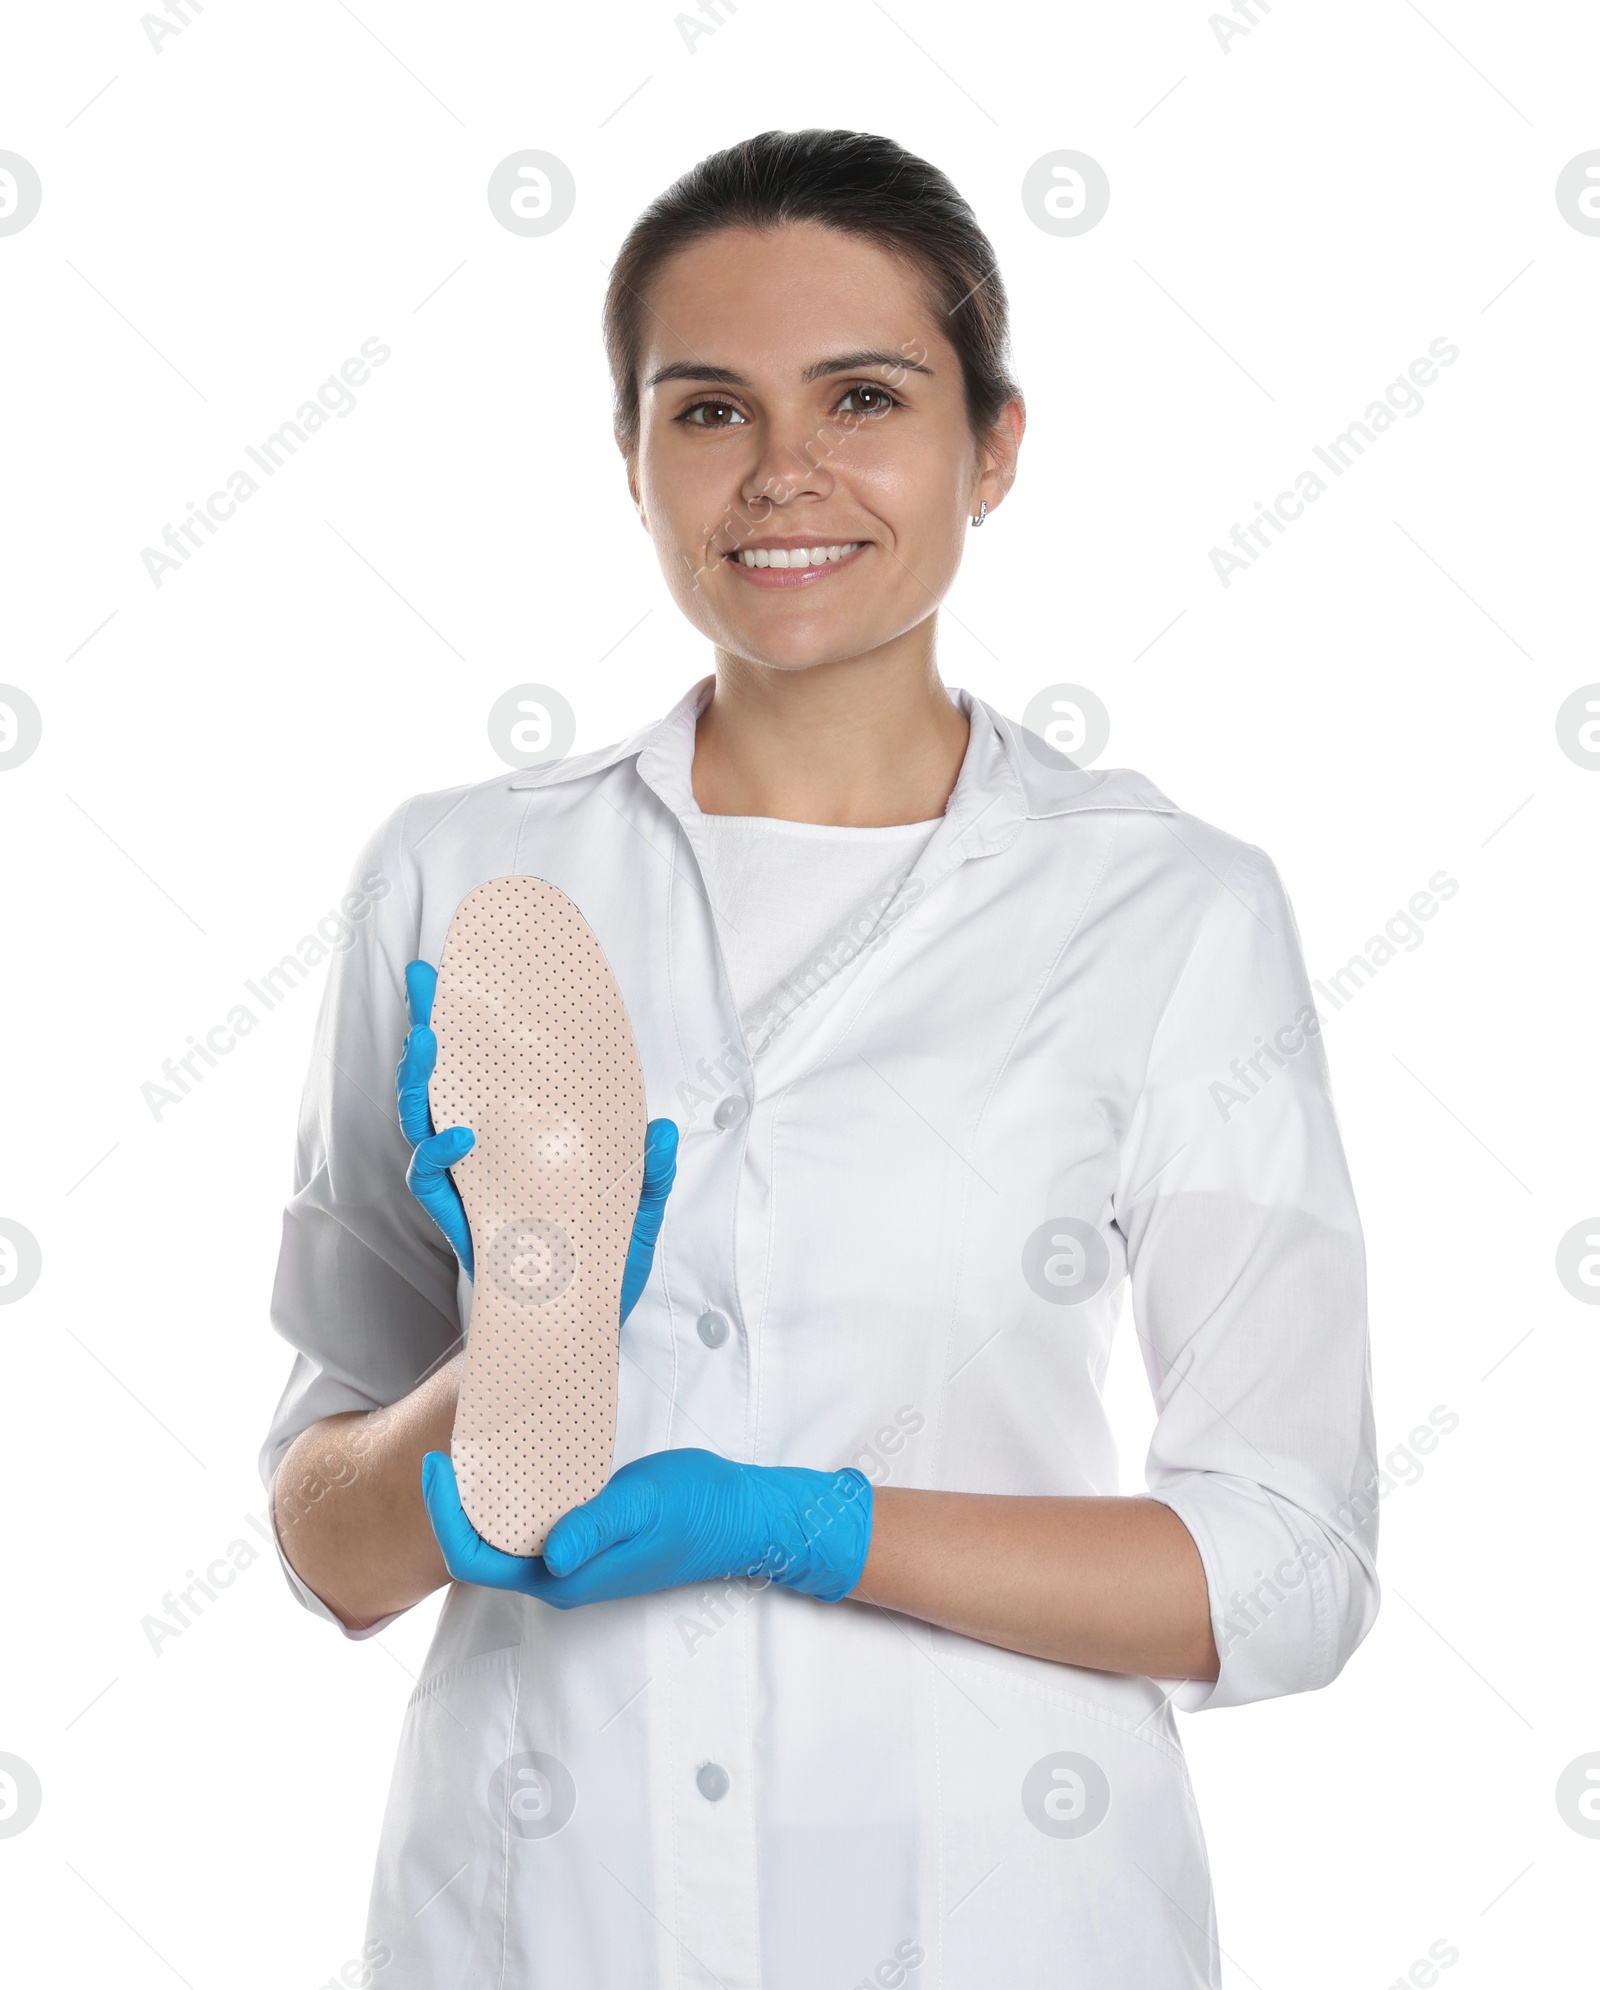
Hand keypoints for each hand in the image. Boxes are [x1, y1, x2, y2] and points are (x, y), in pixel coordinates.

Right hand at [395, 956, 677, 1315]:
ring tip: (428, 1040)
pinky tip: (464, 1134)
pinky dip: (442, 1153)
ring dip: (421, 1078)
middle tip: (424, 978)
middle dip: (430, 1026)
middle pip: (446, 1080)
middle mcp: (487, 1155)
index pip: (498, 1072)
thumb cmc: (602, 1270)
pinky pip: (434, 1180)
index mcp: (525, 1140)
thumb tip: (664, 1129)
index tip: (482, 976)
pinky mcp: (459, 1218)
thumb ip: (650, 1172)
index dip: (489, 1027)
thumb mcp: (639, 1215)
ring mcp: (468, 1184)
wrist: (582, 1335)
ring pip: (425, 1120)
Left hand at [421, 1447, 872, 1607]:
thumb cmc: (696, 1511)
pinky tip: (509, 1458)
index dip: (444, 1516)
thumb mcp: (644, 1507)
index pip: (476, 1560)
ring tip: (467, 1445)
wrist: (738, 1517)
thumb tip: (551, 1553)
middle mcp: (560, 1575)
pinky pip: (527, 1523)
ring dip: (476, 1498)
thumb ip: (596, 1528)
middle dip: (450, 1504)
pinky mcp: (584, 1539)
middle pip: (479, 1550)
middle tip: (445, 1445)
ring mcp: (572, 1560)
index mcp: (565, 1578)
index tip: (438, 1463)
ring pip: (501, 1537)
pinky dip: (507, 1493)